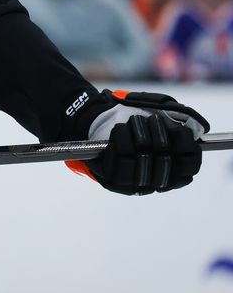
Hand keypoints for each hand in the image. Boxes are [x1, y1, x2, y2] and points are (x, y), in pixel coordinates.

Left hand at [68, 90, 208, 195]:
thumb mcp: (160, 110)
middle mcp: (156, 180)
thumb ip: (181, 116)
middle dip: (157, 135)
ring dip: (138, 135)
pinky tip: (118, 131)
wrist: (96, 117)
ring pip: (144, 161)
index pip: (190, 167)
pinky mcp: (113, 181)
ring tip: (131, 123)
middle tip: (147, 120)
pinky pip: (122, 163)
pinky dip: (121, 140)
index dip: (185, 147)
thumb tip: (195, 129)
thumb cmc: (131, 115)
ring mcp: (135, 183)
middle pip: (166, 162)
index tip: (176, 129)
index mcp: (172, 168)